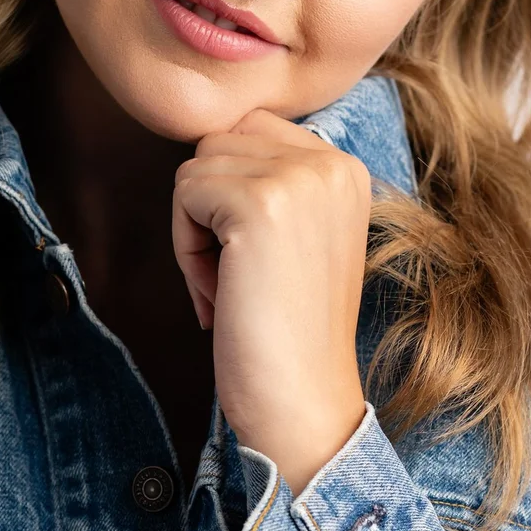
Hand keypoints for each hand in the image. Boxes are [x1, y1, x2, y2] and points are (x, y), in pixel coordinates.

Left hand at [172, 109, 370, 492]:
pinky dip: (186, 249)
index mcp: (346, 168)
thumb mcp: (298, 237)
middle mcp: (332, 162)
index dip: (229, 191)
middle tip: (233, 278)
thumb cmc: (288, 331)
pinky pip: (185, 194)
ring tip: (229, 288)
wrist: (302, 400)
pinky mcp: (261, 205)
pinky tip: (219, 296)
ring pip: (197, 167)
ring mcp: (299, 180)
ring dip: (194, 231)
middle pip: (220, 143)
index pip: (251, 130)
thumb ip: (271, 181)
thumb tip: (207, 141)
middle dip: (209, 208)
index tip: (250, 256)